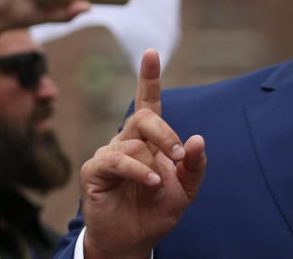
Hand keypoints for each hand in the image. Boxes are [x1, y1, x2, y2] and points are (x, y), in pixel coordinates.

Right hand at [79, 49, 206, 258]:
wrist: (134, 240)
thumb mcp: (186, 189)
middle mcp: (127, 140)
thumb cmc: (156, 210)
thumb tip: (198, 139)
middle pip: (143, 116)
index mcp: (148, 140)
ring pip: (134, 142)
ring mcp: (109, 154)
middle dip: (165, 133)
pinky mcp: (95, 170)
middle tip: (179, 154)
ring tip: (160, 186)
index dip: (149, 77)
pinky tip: (151, 184)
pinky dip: (139, 171)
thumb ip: (194, 166)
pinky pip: (119, 160)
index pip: (148, 102)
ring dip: (154, 164)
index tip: (151, 53)